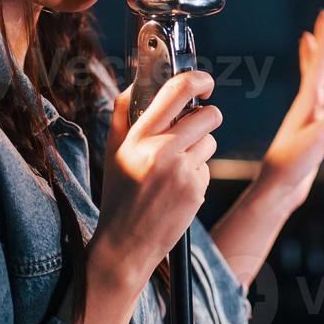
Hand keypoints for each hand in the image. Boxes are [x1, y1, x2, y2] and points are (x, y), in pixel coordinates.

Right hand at [91, 70, 220, 289]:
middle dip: (206, 117)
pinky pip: (207, 167)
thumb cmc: (119, 195)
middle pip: (208, 115)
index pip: (176, 91)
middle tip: (193, 126)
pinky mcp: (197, 190)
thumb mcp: (113, 151)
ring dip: (199, 149)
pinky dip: (196, 173)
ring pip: (210, 141)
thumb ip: (124, 113)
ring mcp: (182, 172)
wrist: (126, 244)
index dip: (197, 78)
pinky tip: (176, 189)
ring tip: (174, 168)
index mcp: (139, 137)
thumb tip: (140, 81)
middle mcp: (162, 151)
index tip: (204, 81)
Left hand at [253, 9, 323, 212]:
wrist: (278, 189)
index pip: (318, 65)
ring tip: (310, 43)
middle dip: (320, 44)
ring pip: (314, 82)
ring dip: (314, 61)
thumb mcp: (320, 138)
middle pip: (315, 68)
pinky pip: (320, 102)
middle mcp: (306, 107)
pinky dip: (323, 89)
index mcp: (307, 104)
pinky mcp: (311, 132)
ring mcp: (308, 119)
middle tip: (322, 20)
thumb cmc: (293, 164)